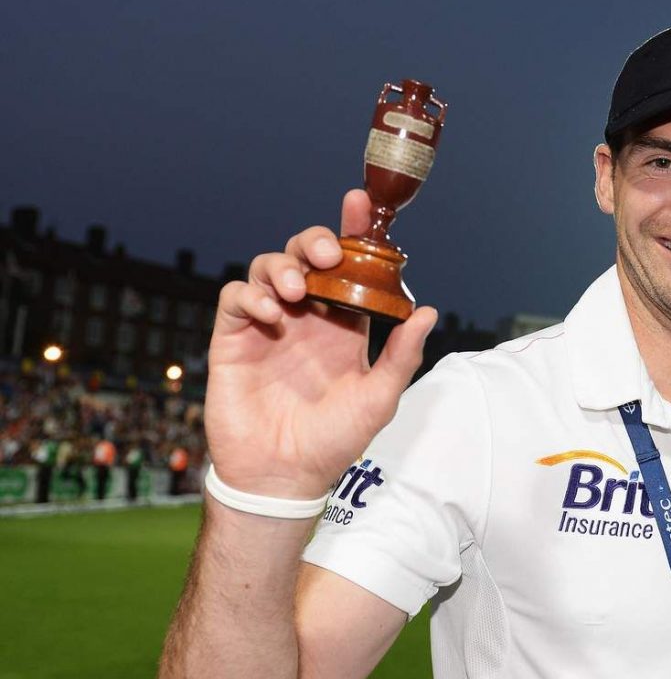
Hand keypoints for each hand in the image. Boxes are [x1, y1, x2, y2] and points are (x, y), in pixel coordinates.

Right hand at [203, 189, 437, 499]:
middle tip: (327, 253)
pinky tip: (272, 311)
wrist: (284, 476)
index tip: (360, 201)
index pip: (349, 267)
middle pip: (305, 255)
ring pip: (268, 267)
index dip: (353, 231)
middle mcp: (307, 317)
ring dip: (283, 266)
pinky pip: (235, 297)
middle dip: (315, 241)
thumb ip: (401, 355)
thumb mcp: (379, 397)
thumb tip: (428, 311)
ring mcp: (269, 325)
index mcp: (343, 324)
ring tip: (297, 289)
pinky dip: (252, 294)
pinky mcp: (234, 339)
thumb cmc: (333, 440)